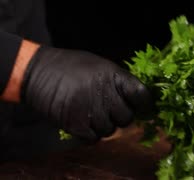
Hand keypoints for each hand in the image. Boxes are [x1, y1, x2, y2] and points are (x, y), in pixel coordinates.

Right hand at [21, 47, 152, 140]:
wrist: (39, 72)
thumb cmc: (69, 66)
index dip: (143, 102)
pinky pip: (94, 138)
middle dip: (120, 115)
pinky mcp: (77, 125)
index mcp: (113, 75)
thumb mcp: (97, 64)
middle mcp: (106, 93)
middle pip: (127, 117)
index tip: (141, 105)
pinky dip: (89, 133)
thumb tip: (134, 95)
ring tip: (88, 110)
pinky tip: (81, 120)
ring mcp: (92, 110)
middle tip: (106, 107)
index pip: (142, 94)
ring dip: (102, 124)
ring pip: (110, 130)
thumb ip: (116, 80)